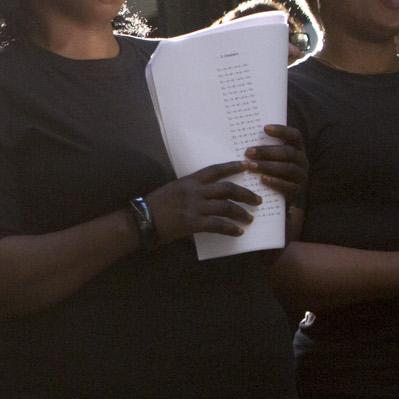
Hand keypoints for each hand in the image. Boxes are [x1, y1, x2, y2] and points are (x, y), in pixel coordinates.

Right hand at [144, 162, 262, 244]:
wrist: (142, 220)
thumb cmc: (155, 205)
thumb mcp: (173, 189)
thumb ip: (191, 189)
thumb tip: (208, 193)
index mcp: (189, 181)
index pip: (216, 170)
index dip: (233, 167)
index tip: (248, 165)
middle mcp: (194, 191)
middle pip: (227, 188)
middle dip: (245, 194)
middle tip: (257, 200)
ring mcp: (194, 207)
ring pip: (226, 207)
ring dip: (241, 213)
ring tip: (249, 218)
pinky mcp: (193, 223)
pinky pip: (218, 225)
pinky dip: (230, 229)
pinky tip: (238, 232)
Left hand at [245, 124, 306, 207]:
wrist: (279, 198)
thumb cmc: (268, 171)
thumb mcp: (267, 158)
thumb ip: (261, 148)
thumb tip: (241, 136)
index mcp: (297, 148)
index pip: (295, 135)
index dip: (282, 131)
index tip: (265, 128)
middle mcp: (302, 161)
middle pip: (288, 152)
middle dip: (267, 151)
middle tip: (248, 152)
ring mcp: (301, 176)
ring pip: (288, 168)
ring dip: (268, 166)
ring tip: (251, 166)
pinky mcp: (298, 191)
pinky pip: (289, 186)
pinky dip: (275, 182)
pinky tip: (262, 179)